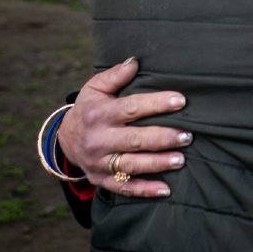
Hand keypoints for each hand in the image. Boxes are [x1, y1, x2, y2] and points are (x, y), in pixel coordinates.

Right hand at [57, 56, 192, 197]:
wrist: (64, 139)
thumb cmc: (89, 108)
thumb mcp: (94, 88)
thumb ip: (115, 75)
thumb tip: (135, 61)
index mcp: (99, 114)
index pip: (131, 108)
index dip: (156, 104)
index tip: (181, 101)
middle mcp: (98, 140)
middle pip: (134, 140)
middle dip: (162, 138)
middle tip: (187, 135)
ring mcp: (99, 163)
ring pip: (131, 165)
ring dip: (157, 164)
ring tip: (181, 160)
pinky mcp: (101, 180)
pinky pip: (124, 188)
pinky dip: (145, 190)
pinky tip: (166, 189)